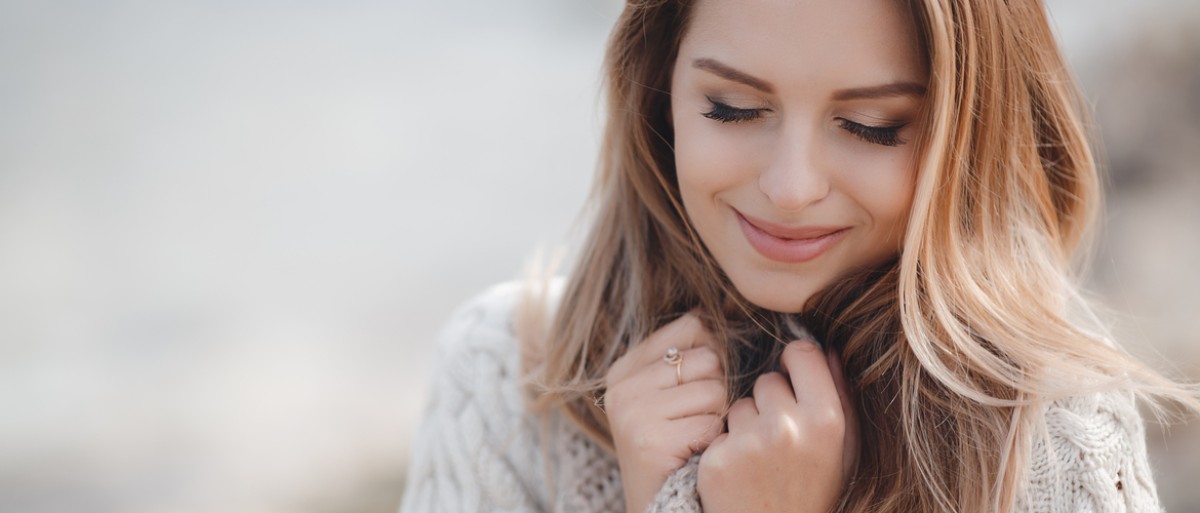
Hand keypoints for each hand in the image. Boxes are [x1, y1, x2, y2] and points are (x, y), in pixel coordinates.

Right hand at [604, 313, 726, 512]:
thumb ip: (692, 353)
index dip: (715, 354)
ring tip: (696, 438)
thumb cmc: (679, 446)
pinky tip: (696, 454)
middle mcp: (622, 385)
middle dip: (719, 391)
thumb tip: (730, 307)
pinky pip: (713, 422)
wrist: (661, 506)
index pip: (693, 326)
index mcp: (626, 367)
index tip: (705, 385)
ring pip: (715, 389)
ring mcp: (632, 411)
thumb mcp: (674, 394)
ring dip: (720, 417)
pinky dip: (715, 441)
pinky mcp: (649, 439)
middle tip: (697, 421)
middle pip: (709, 357)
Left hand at [696, 339, 858, 512]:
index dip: (795, 364)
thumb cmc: (814, 494)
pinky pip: (718, 432)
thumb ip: (842, 397)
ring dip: (746, 425)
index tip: (793, 380)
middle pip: (767, 380)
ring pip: (739, 405)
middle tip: (780, 440)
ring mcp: (748, 443)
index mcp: (826, 420)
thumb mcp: (844, 452)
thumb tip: (831, 350)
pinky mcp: (717, 460)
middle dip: (770, 402)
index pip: (802, 353)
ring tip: (762, 460)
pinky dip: (726, 449)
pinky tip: (741, 474)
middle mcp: (787, 427)